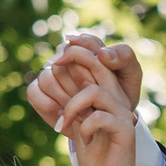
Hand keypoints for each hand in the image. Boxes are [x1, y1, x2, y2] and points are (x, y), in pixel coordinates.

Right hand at [29, 31, 143, 130]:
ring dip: (64, 97)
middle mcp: (65, 57)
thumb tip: (101, 53)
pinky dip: (47, 104)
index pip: (78, 44)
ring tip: (81, 111)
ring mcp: (50, 74)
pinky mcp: (39, 91)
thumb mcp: (131, 76)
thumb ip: (123, 57)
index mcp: (87, 47)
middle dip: (77, 85)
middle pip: (60, 61)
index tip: (96, 82)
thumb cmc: (122, 95)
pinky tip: (63, 114)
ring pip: (46, 77)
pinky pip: (34, 91)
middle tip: (92, 102)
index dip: (85, 63)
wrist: (108, 121)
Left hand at [56, 49, 141, 165]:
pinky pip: (99, 117)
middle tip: (50, 69)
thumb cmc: (91, 150)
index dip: (70, 52)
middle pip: (96, 61)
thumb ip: (65, 99)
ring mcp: (121, 111)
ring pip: (93, 91)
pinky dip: (85, 128)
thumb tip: (46, 75)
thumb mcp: (73, 121)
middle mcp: (115, 95)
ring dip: (72, 107)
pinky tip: (83, 138)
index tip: (51, 63)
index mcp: (104, 89)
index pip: (90, 56)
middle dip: (71, 59)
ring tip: (65, 124)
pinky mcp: (125, 129)